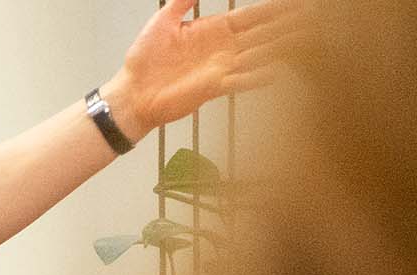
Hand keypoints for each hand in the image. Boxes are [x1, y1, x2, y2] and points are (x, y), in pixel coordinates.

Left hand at [103, 0, 303, 136]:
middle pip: (266, 33)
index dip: (276, 8)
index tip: (298, 3)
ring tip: (309, 40)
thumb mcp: (163, 21)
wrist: (132, 92)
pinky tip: (279, 70)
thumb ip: (183, 1)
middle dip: (290, 25)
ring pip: (261, 54)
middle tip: (316, 19)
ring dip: (284, 47)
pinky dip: (260, 75)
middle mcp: (225, 48)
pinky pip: (243, 80)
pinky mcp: (215, 87)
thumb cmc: (144, 60)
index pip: (255, 15)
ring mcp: (223, 67)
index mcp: (216, 29)